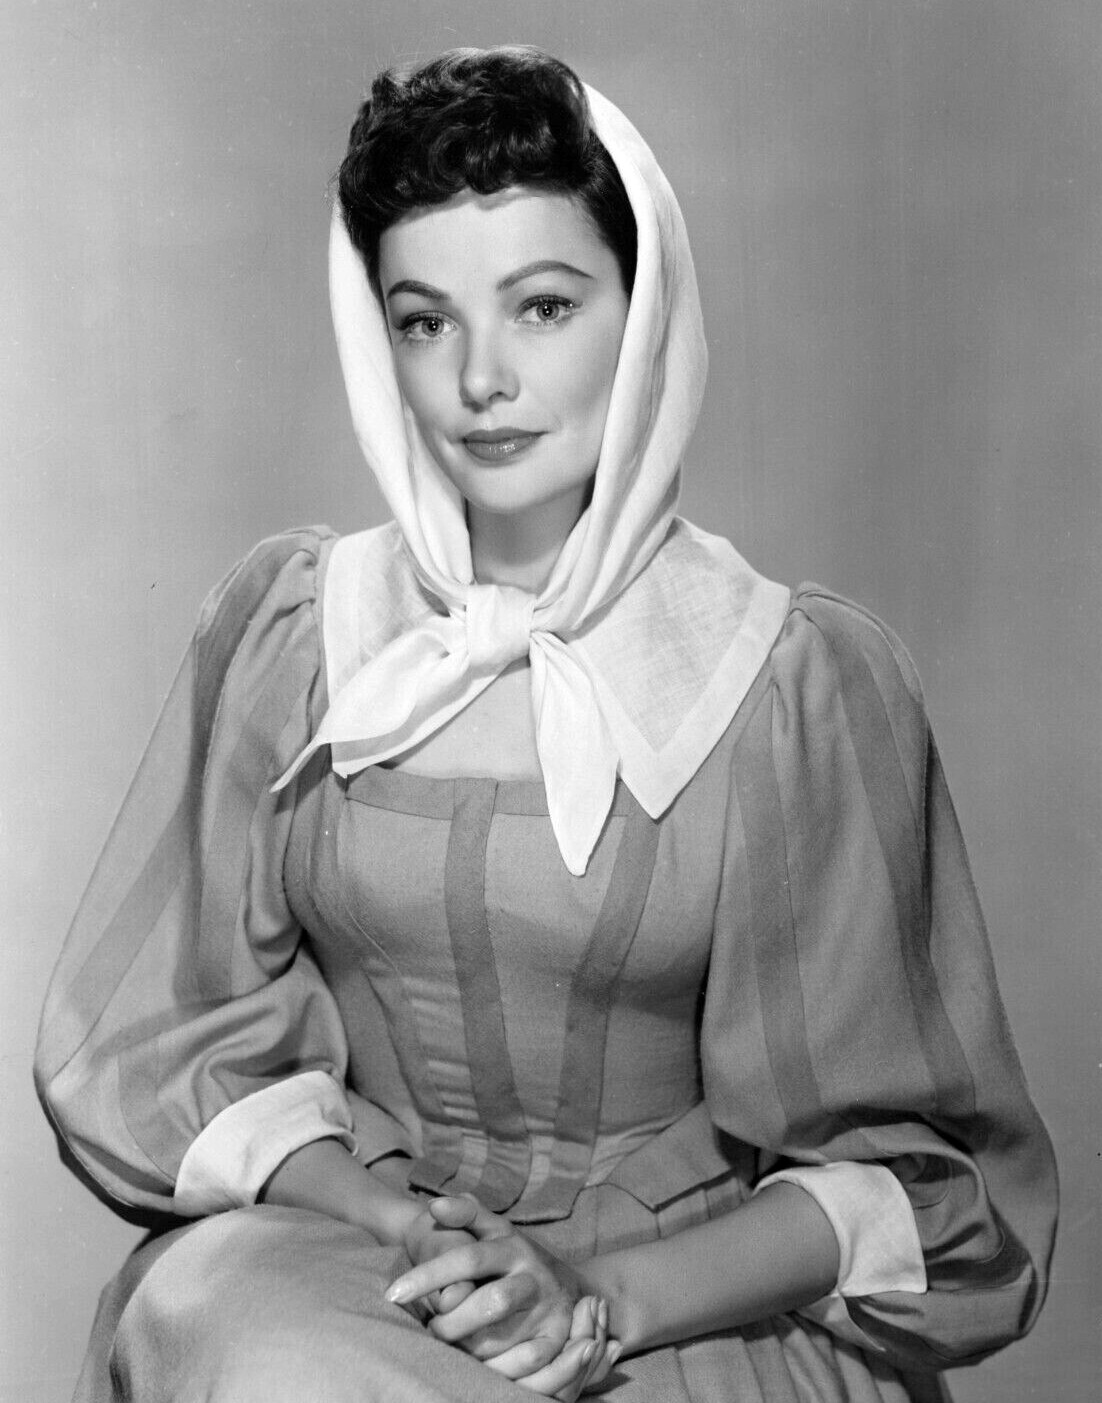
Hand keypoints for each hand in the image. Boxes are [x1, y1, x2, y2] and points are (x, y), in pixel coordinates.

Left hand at [385, 1195, 619, 1393]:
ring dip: (470, 1347)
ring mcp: (548, 1305)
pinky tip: (478, 1367)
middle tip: (431, 1330)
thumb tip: (435, 1205)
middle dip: (452, 1323)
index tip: (393, 1293)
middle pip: (490, 1302)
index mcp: (511, 1242)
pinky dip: (499, 1369)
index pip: (467, 1257)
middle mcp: (532, 1272)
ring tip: (452, 1347)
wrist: (562, 1280)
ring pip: (505, 1336)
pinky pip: (527, 1361)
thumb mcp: (492, 1228)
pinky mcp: (558, 1335)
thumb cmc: (509, 1255)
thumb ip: (465, 1213)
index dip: (430, 1275)